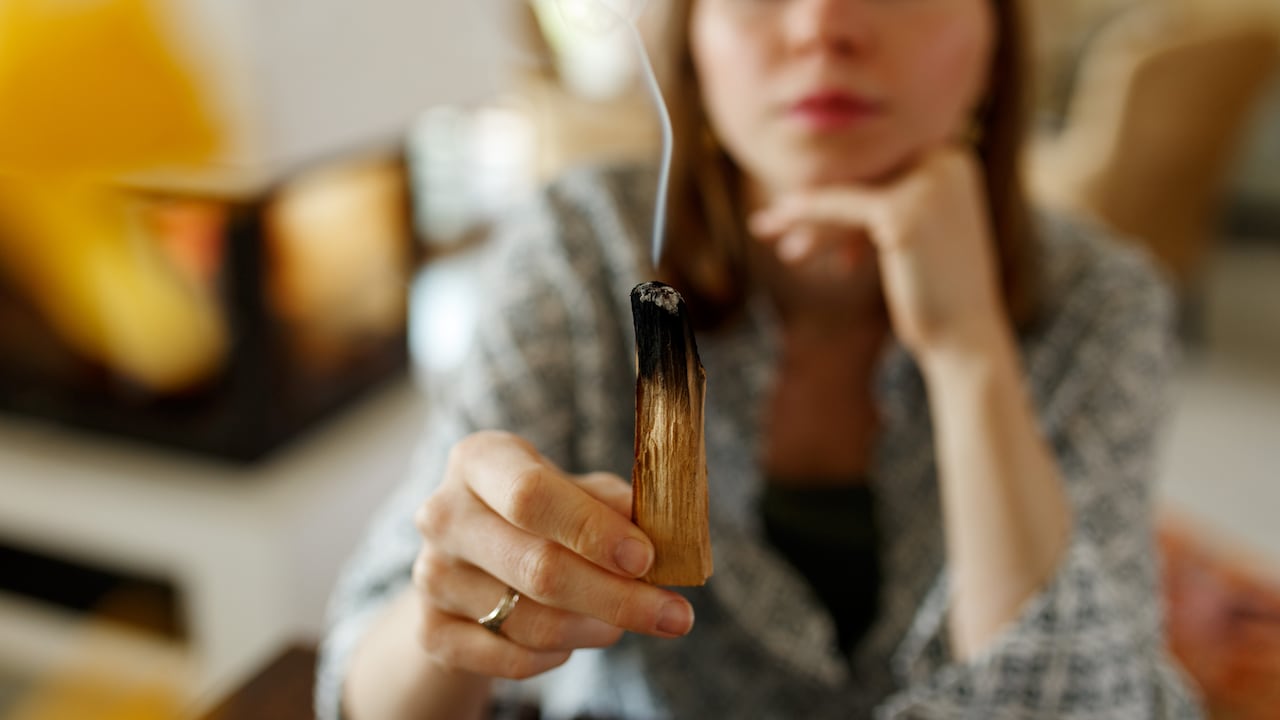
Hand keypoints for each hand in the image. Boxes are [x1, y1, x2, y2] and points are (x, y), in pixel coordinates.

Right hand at [410, 431, 694, 679]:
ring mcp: (430, 574)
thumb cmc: (540, 516)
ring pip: (531, 621)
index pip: (532, 495)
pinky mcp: (430, 630)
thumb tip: (660, 530)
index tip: (646, 558)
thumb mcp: (574, 492)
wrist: (469, 566)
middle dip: (618, 597)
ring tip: (621, 622)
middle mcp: (444, 513)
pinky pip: (511, 659)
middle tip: (675, 615)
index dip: (592, 530)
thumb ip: (613, 504)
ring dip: (595, 629)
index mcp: (480, 460)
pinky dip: (556, 656)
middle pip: (538, 567)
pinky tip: (574, 639)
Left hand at [750, 147, 1006, 358]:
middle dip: (815, 202)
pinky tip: (782, 229)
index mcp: (954, 158)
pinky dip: (809, 216)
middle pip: (860, 177)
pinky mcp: (904, 211)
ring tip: (764, 230)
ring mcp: (928, 183)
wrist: (966, 337)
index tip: (796, 212)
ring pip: (848, 192)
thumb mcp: (912, 234)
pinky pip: (842, 207)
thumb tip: (833, 186)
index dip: (835, 191)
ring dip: (804, 215)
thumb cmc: (937, 292)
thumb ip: (886, 201)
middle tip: (768, 220)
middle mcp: (946, 160)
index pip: (877, 167)